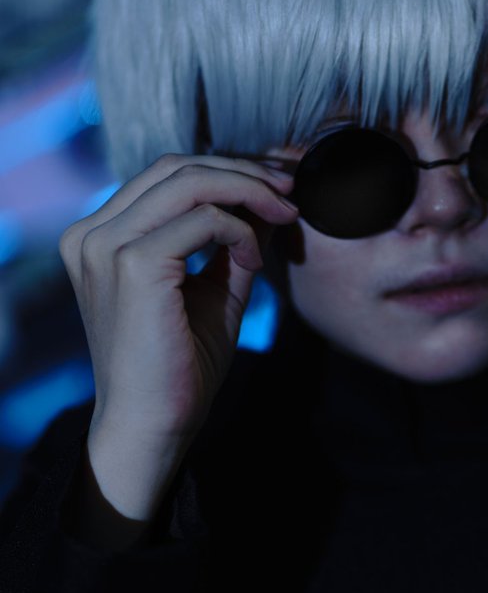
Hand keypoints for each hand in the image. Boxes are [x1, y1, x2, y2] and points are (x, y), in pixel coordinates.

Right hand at [59, 154, 298, 515]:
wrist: (153, 425)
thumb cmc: (180, 366)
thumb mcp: (214, 288)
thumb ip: (234, 240)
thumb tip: (270, 197)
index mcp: (99, 236)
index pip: (166, 175)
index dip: (227, 169)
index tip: (277, 186)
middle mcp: (92, 234)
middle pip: (177, 167)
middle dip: (244, 171)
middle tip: (291, 191)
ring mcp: (105, 246)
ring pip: (190, 182)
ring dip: (249, 191)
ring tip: (286, 214)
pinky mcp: (131, 265)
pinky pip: (202, 220)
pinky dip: (239, 231)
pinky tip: (255, 262)